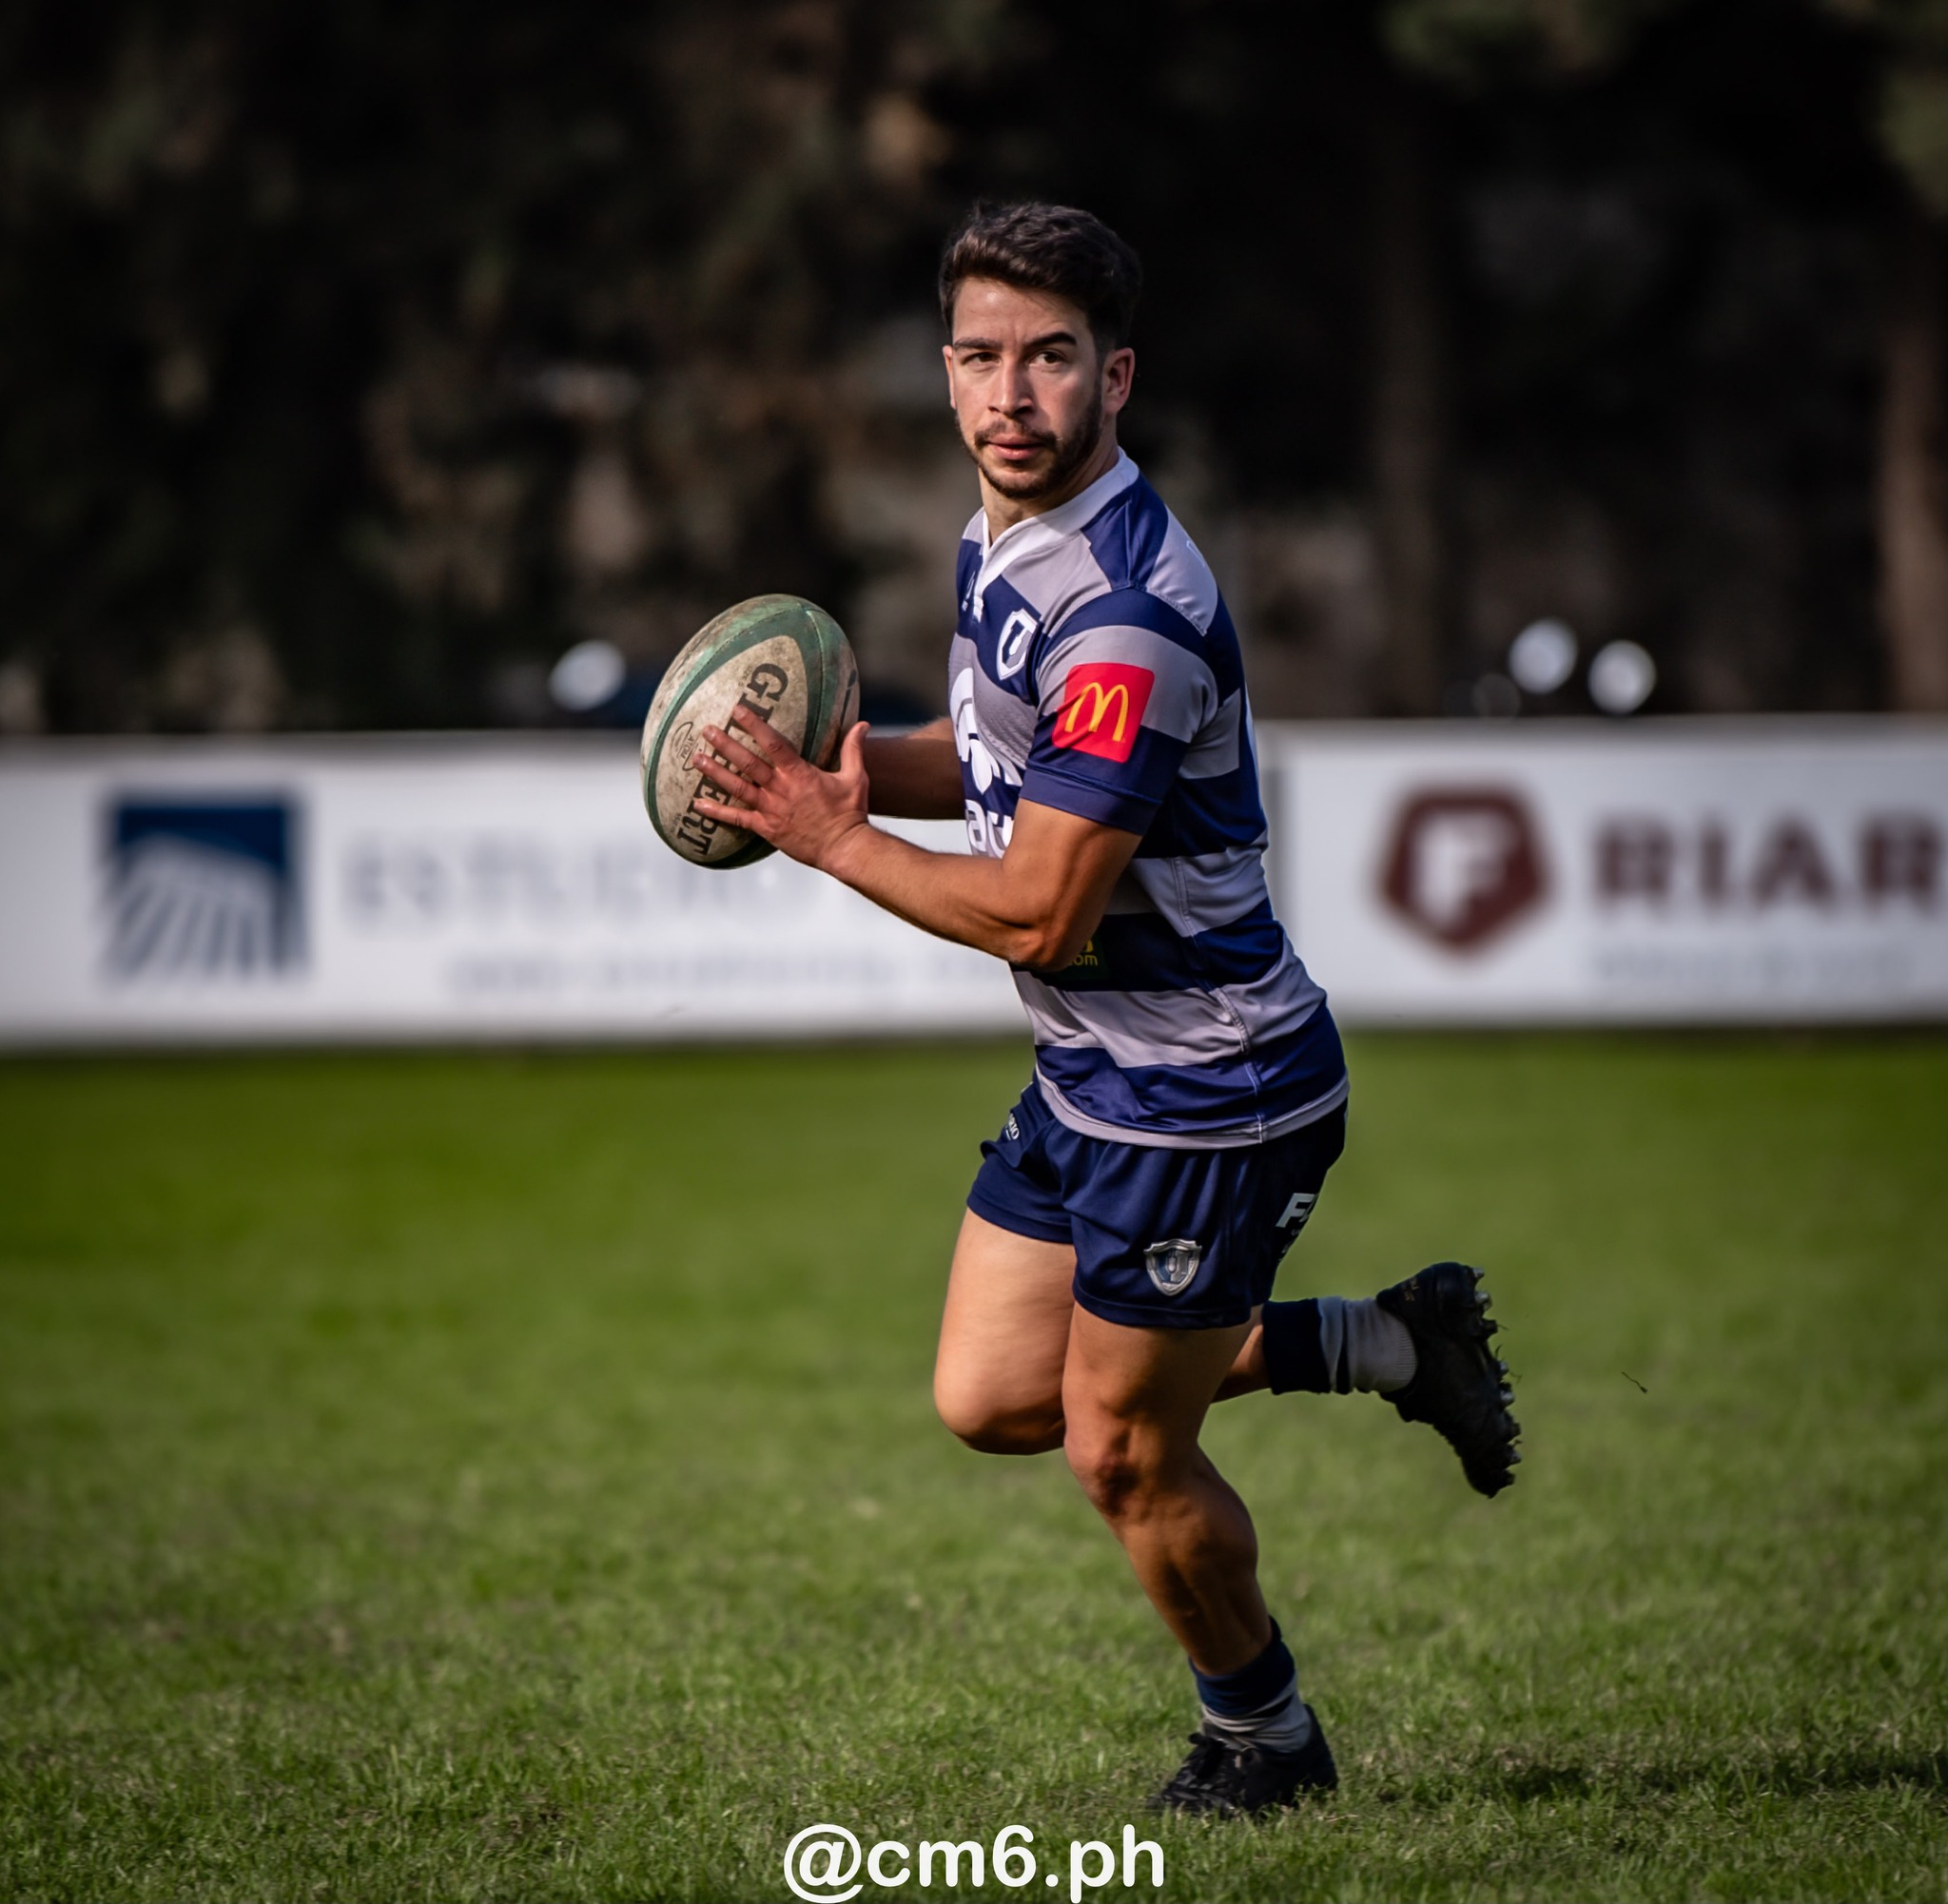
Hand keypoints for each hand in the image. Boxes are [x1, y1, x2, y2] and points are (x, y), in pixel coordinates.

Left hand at [691, 705, 872, 872]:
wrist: (844, 848)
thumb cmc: (851, 813)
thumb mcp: (856, 777)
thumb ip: (854, 749)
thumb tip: (863, 724)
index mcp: (800, 774)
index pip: (773, 743)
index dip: (754, 725)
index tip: (737, 710)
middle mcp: (781, 789)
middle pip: (747, 763)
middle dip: (725, 745)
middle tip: (707, 730)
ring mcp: (771, 809)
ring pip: (737, 787)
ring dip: (715, 772)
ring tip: (696, 759)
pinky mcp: (766, 828)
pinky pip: (737, 819)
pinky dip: (716, 812)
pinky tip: (698, 804)